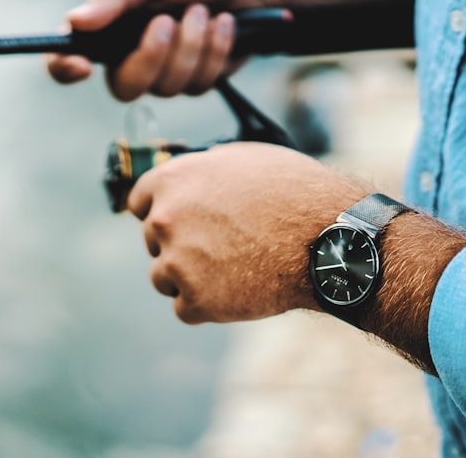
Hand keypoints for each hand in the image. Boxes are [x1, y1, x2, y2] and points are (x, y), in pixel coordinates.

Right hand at [45, 0, 263, 101]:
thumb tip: (74, 22)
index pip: (67, 58)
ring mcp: (164, 73)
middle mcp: (129, 55)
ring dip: (192, 45)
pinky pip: (200, 84)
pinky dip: (215, 50)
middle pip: (124, 88)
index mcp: (107, 25)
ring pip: (168, 87)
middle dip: (152, 57)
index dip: (65, 69)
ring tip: (203, 11)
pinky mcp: (197, 81)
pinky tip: (224, 25)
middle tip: (169, 20)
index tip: (82, 66)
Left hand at [126, 141, 368, 323]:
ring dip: (189, 277)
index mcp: (171, 179)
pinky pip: (186, 308)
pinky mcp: (195, 301)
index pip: (140, 202)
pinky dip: (208, 305)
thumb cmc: (293, 191)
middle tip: (223, 246)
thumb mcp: (245, 157)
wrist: (326, 237)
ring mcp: (176, 262)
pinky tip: (239, 290)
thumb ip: (205, 168)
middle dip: (180, 244)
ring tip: (235, 268)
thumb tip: (190, 176)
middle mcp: (164, 219)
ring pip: (164, 277)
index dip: (164, 211)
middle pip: (153, 241)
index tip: (183, 223)